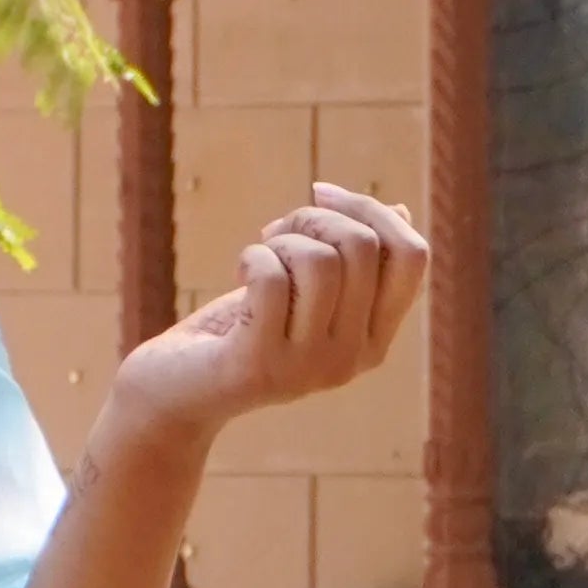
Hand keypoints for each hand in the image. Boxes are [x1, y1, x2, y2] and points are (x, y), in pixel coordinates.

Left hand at [101, 182, 426, 459]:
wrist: (175, 393)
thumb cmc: (240, 331)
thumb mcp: (303, 293)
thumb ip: (351, 262)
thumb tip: (398, 210)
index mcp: (374, 340)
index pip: (413, 257)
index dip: (371, 210)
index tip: (322, 195)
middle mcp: (351, 360)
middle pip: (363, 248)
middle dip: (315, 217)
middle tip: (277, 233)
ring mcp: (308, 368)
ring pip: (322, 261)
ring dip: (283, 239)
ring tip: (259, 254)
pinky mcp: (261, 366)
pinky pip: (272, 279)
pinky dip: (253, 257)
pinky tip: (240, 270)